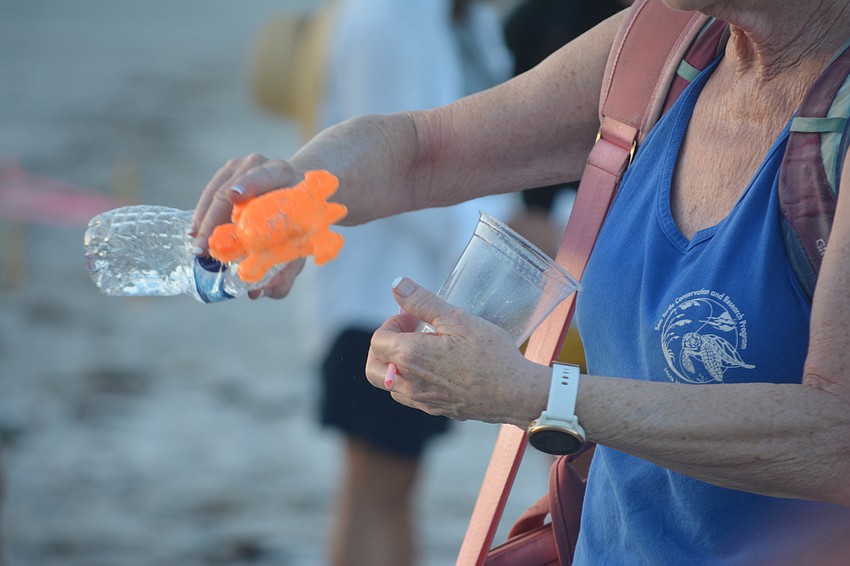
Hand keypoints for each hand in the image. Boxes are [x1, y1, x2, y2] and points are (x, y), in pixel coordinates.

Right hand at [190, 153, 304, 298]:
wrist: (298, 194)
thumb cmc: (298, 226)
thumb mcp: (298, 248)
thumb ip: (283, 273)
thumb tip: (255, 292)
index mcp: (289, 179)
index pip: (268, 176)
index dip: (250, 184)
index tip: (234, 197)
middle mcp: (266, 165)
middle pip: (234, 189)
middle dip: (215, 221)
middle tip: (204, 249)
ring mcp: (244, 165)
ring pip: (217, 192)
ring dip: (205, 220)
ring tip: (197, 246)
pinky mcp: (229, 170)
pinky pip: (209, 192)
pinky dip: (201, 213)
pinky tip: (195, 232)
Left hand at [365, 277, 548, 425]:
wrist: (516, 393)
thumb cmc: (491, 354)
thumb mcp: (457, 319)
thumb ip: (422, 302)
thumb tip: (397, 285)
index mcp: (410, 357)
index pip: (378, 339)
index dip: (393, 322)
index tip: (413, 317)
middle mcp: (409, 383)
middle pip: (373, 367)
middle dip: (383, 346)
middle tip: (409, 332)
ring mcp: (422, 401)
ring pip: (391, 384)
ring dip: (397, 364)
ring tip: (425, 348)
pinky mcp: (436, 410)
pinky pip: (411, 396)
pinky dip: (412, 380)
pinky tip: (437, 367)